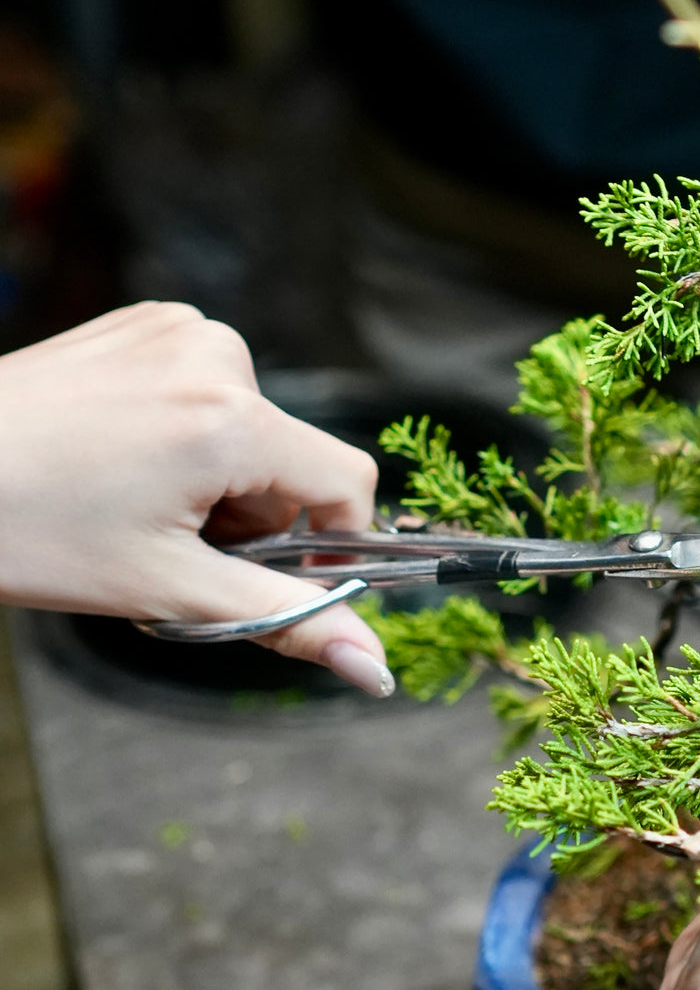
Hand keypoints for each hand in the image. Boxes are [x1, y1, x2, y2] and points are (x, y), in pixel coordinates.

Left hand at [0, 302, 392, 695]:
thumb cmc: (22, 530)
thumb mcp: (166, 589)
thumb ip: (284, 620)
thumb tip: (374, 667)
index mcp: (230, 418)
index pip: (346, 482)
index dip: (327, 542)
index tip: (269, 575)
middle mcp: (216, 354)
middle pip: (293, 458)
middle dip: (254, 516)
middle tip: (170, 544)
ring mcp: (179, 328)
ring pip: (253, 427)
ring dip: (221, 478)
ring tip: (136, 499)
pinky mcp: (148, 321)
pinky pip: (212, 390)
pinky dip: (188, 434)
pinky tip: (124, 457)